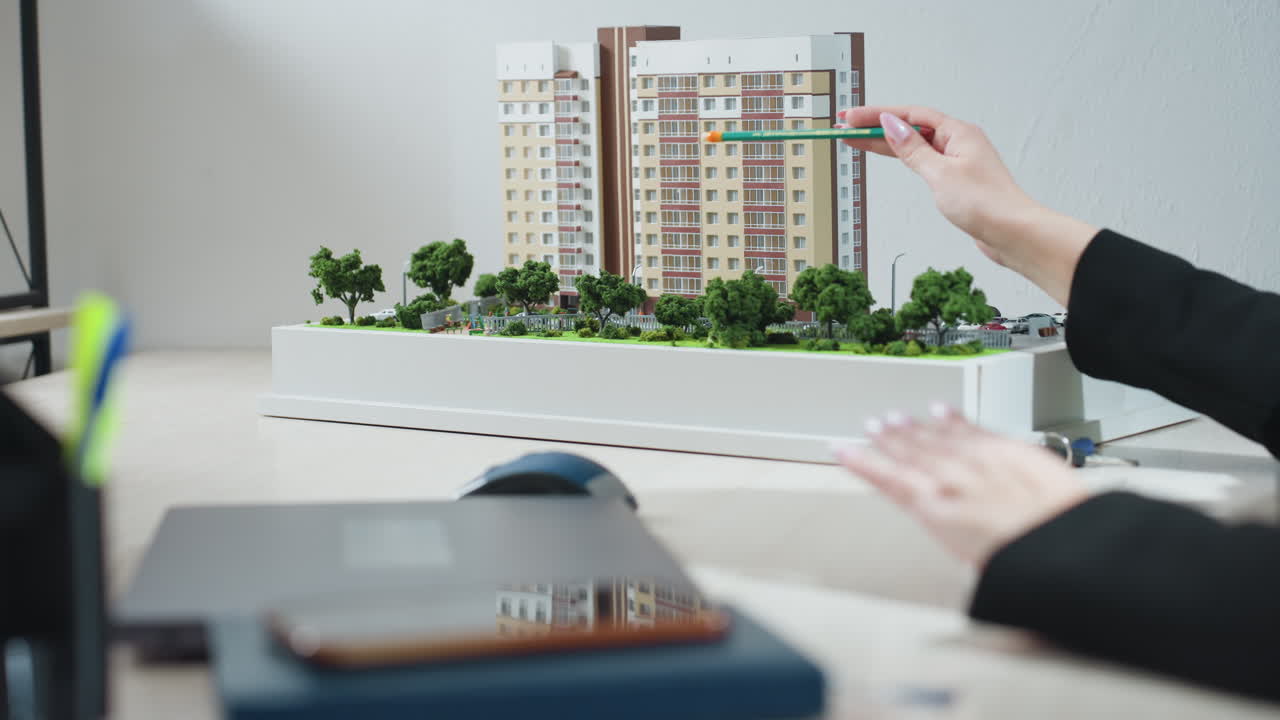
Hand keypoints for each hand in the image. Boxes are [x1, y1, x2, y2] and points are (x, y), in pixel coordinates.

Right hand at [833, 405, 1087, 566]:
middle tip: (872, 426)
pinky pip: (972, 428)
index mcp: (935, 512)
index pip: (889, 481)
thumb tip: (955, 536)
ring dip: (914, 427)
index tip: (843, 450)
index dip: (863, 464)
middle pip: (911, 453)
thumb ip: (959, 538)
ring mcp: (977, 460)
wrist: (1064, 543)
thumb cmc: (1022, 563)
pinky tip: (942, 410)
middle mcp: (950, 481)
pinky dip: (954, 418)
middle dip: (889, 439)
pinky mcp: (1006, 448)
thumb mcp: (973, 564)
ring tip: (896, 417)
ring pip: (936, 437)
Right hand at [837, 106, 1035, 266]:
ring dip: (886, 142)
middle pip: (910, 128)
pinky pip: (924, 161)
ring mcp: (958, 161)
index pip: (910, 115)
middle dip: (877, 127)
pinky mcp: (957, 180)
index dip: (878, 114)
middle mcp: (959, 142)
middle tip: (846, 127)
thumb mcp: (940, 173)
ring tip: (857, 140)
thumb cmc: (986, 203)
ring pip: (915, 145)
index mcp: (958, 132)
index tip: (852, 117)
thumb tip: (892, 125)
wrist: (1012, 233)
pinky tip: (891, 154)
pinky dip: (904, 157)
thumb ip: (913, 150)